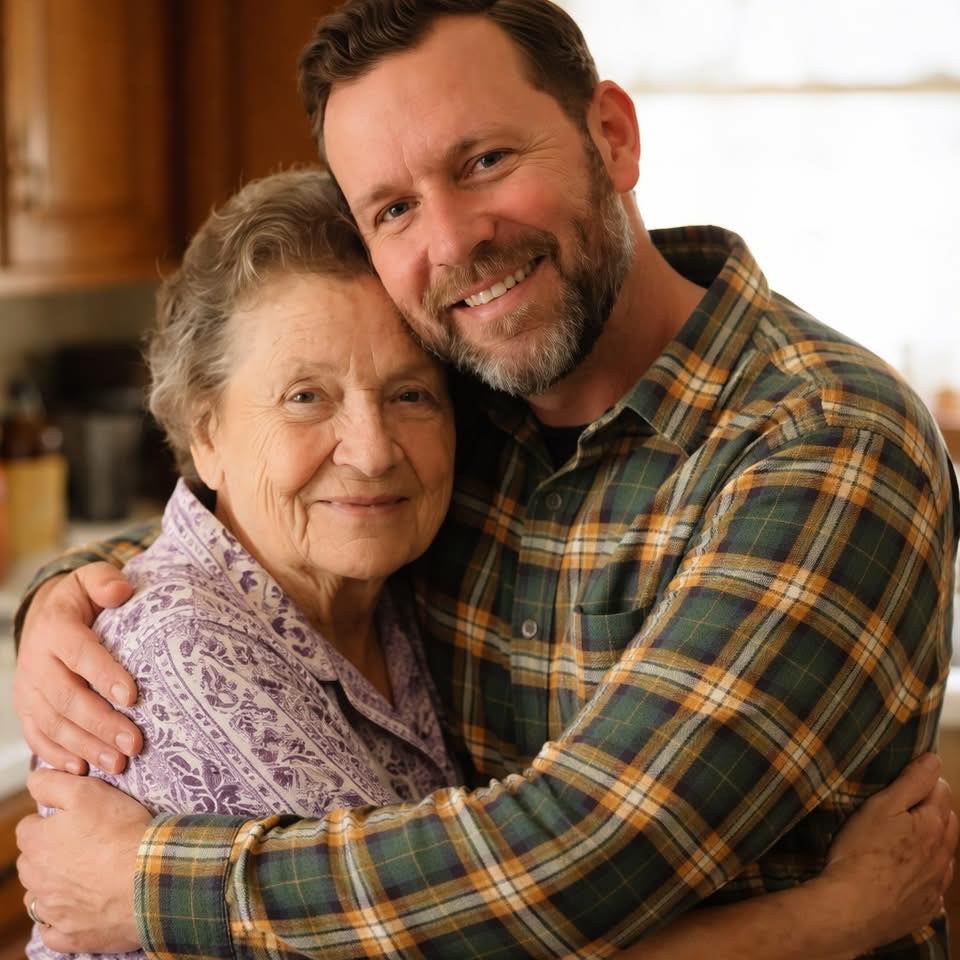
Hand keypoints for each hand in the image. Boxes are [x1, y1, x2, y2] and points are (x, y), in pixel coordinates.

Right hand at [15, 563, 140, 774]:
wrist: (46, 616)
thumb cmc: (83, 600)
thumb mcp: (92, 579)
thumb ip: (105, 580)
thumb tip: (121, 590)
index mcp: (55, 628)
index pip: (79, 652)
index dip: (103, 673)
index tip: (132, 696)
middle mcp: (37, 661)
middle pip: (67, 697)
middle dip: (101, 723)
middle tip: (133, 743)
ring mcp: (29, 689)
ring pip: (53, 722)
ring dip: (86, 746)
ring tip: (119, 764)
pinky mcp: (27, 709)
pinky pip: (38, 736)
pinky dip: (58, 755)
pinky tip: (82, 769)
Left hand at [16, 768, 149, 952]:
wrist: (149, 877)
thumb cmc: (120, 832)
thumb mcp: (88, 791)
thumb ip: (53, 783)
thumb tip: (34, 780)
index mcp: (36, 843)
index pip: (28, 828)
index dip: (52, 821)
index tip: (76, 820)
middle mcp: (36, 879)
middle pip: (32, 863)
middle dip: (50, 854)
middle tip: (85, 844)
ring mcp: (52, 910)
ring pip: (39, 896)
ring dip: (54, 887)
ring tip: (87, 875)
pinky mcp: (69, 935)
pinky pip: (53, 930)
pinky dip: (61, 921)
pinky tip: (80, 908)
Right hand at [820, 753, 956, 949]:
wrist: (852, 910)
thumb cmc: (861, 853)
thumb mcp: (881, 806)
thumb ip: (911, 782)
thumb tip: (933, 760)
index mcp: (933, 826)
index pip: (941, 791)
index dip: (925, 779)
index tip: (909, 776)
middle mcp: (943, 856)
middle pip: (948, 823)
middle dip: (934, 809)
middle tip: (907, 803)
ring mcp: (936, 885)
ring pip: (944, 855)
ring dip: (933, 843)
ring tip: (908, 837)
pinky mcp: (925, 908)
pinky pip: (935, 886)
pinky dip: (927, 875)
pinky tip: (910, 874)